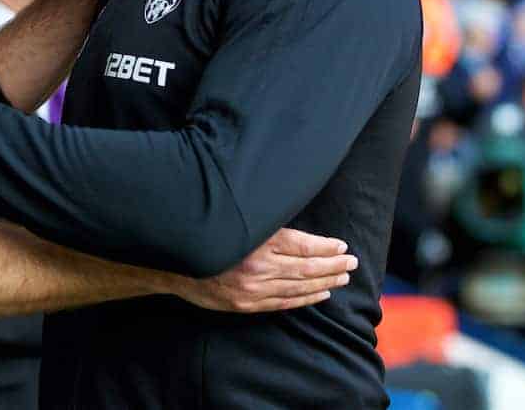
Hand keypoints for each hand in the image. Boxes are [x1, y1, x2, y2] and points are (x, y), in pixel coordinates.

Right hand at [171, 229, 356, 312]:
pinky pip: (284, 302)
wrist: (173, 264)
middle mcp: (257, 266)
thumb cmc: (208, 235)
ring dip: (325, 282)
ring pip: (299, 286)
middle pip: (306, 268)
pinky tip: (322, 294)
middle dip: (333, 265)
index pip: (303, 246)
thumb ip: (265, 223)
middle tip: (352, 263)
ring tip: (343, 277)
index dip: (326, 247)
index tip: (342, 246)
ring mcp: (252, 288)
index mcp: (256, 241)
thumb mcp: (236, 221)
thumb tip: (297, 224)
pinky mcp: (245, 304)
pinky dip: (306, 298)